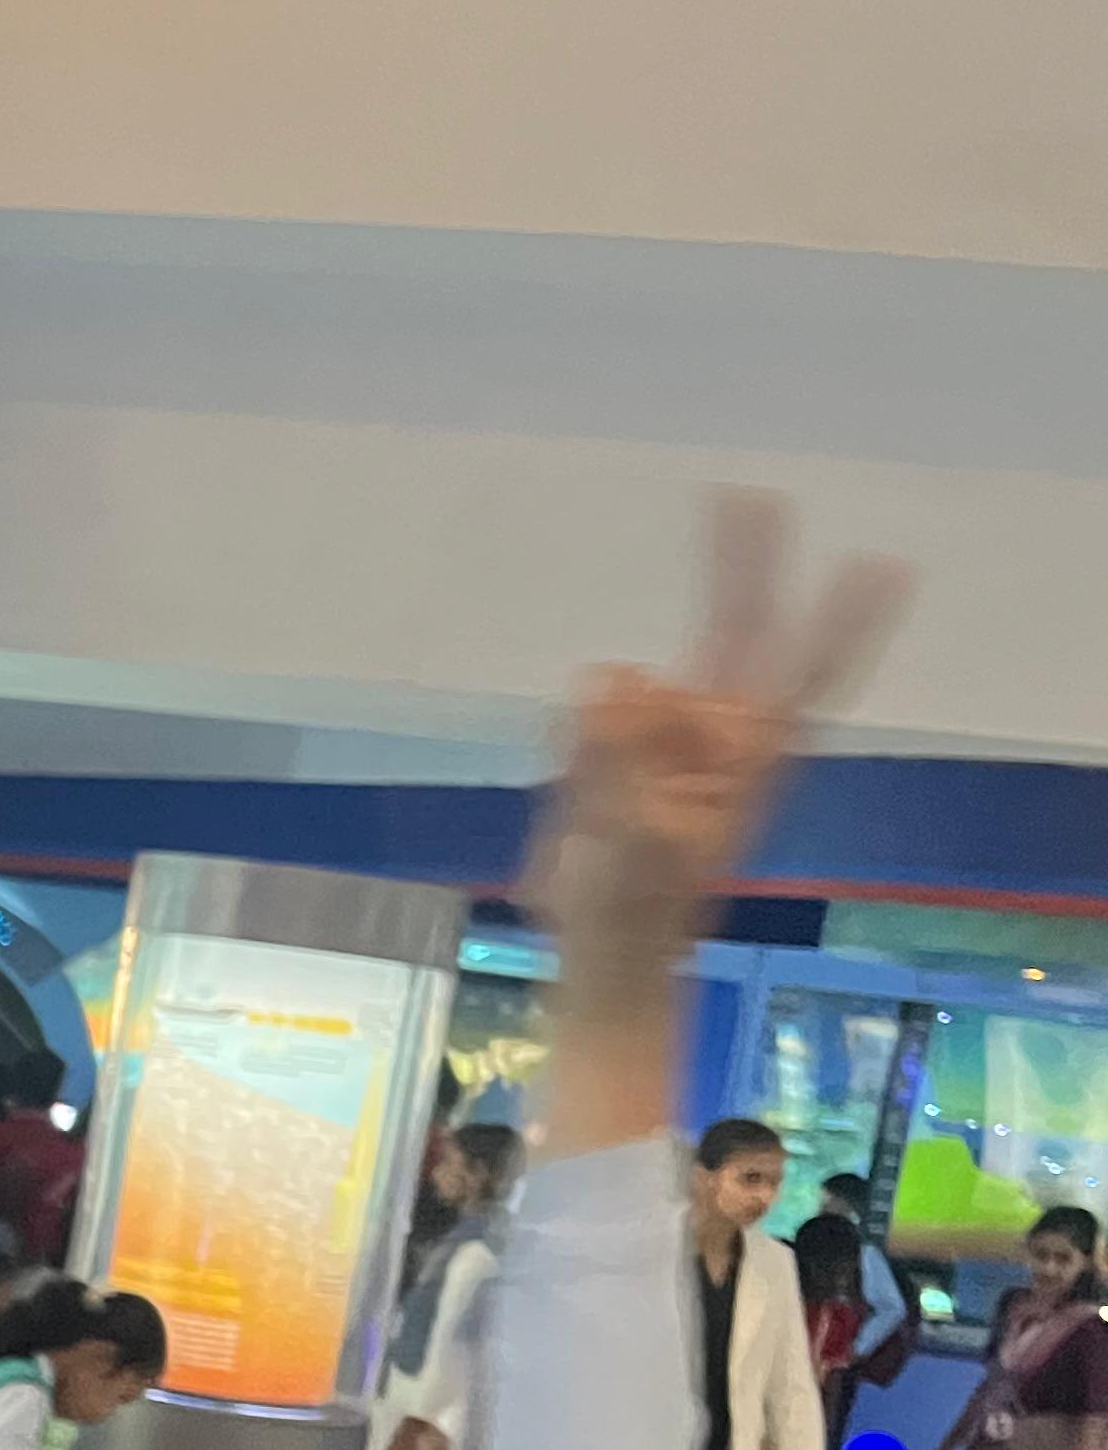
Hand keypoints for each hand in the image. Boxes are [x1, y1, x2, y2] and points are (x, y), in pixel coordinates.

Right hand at [528, 492, 908, 968]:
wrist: (600, 957)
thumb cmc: (637, 910)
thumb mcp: (632, 838)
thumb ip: (620, 754)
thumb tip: (613, 673)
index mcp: (750, 758)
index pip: (806, 675)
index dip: (842, 621)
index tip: (882, 561)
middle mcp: (714, 732)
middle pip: (735, 632)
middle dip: (739, 566)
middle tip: (745, 492)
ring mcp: (662, 737)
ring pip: (627, 690)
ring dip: (601, 736)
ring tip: (590, 814)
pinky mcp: (610, 750)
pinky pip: (581, 716)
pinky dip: (567, 752)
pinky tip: (571, 804)